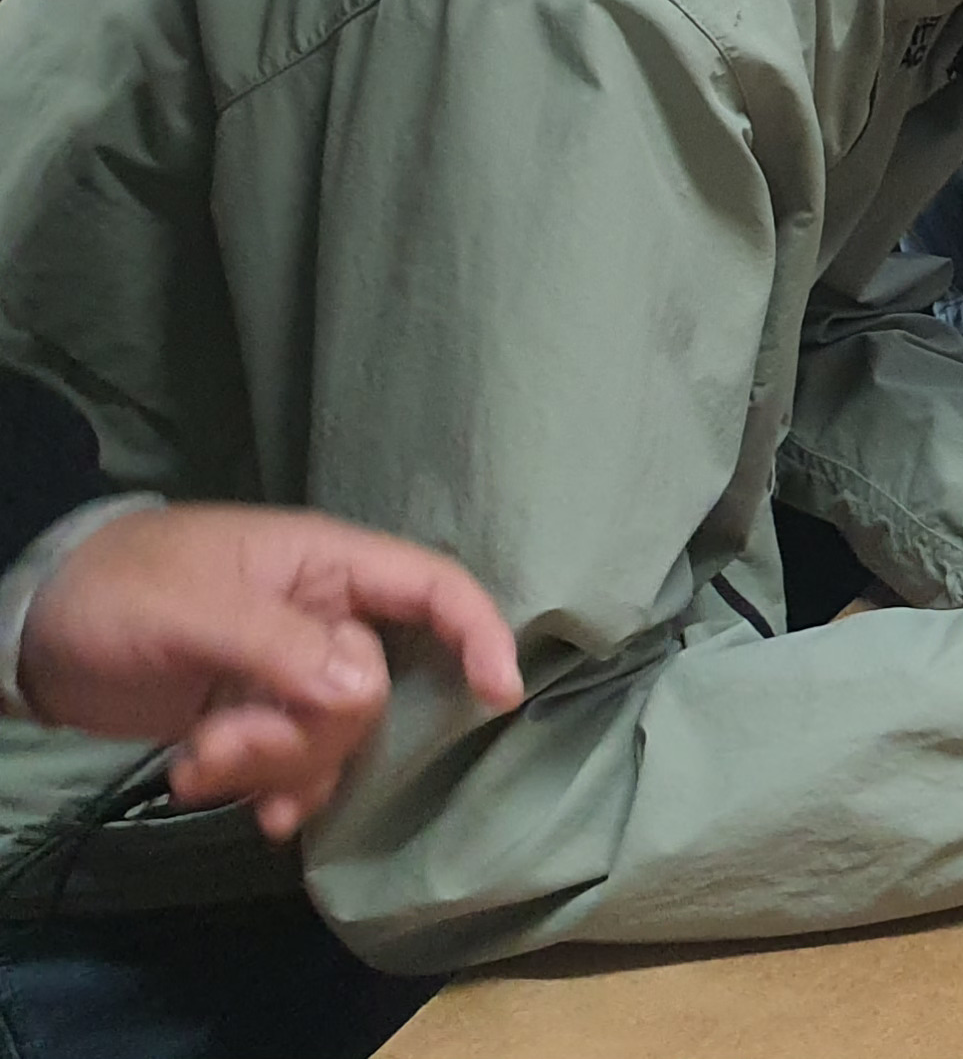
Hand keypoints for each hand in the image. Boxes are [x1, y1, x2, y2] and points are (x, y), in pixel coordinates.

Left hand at [19, 503, 527, 839]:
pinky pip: (300, 766)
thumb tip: (363, 694)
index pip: (432, 588)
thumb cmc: (117, 590)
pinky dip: (275, 792)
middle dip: (302, 734)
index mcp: (325, 566)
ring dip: (269, 766)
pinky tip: (249, 813)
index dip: (479, 633)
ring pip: (332, 739)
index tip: (498, 695)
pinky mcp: (258, 716)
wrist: (38, 629)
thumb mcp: (187, 609)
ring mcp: (291, 674)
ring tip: (194, 767)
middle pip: (372, 691)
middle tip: (220, 742)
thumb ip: (277, 646)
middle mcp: (324, 620)